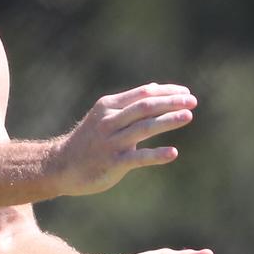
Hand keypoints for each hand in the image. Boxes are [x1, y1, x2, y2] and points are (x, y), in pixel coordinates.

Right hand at [53, 83, 196, 195]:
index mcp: (109, 106)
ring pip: (144, 128)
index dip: (167, 92)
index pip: (143, 93)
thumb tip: (156, 88)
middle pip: (145, 107)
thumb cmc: (90, 139)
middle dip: (171, 102)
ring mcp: (111, 142)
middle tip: (193, 101)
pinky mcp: (113, 163)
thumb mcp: (105, 115)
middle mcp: (110, 121)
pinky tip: (173, 153)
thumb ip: (130, 104)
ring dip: (168, 121)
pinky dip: (156, 155)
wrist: (61, 165)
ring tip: (189, 116)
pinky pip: (138, 158)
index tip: (186, 92)